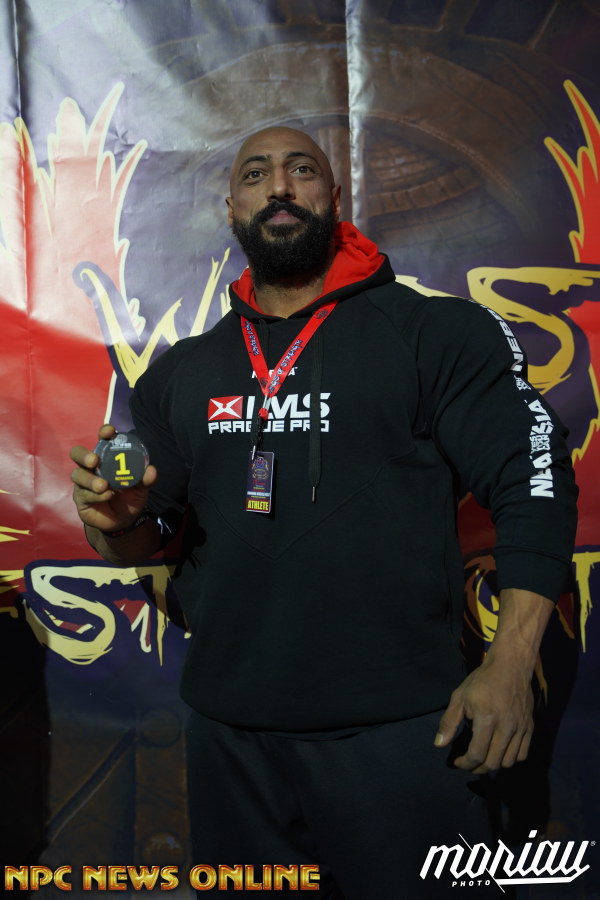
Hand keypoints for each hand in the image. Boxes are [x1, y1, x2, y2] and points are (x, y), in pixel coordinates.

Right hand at [70, 424, 156, 534]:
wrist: (123, 521)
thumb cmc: (130, 498)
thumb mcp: (141, 489)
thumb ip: (146, 479)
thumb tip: (151, 470)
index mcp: (106, 459)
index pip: (101, 441)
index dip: (103, 433)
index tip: (110, 432)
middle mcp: (91, 468)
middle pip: (77, 453)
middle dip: (84, 455)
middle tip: (95, 460)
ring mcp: (83, 483)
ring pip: (78, 475)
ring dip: (90, 479)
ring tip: (104, 485)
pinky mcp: (80, 499)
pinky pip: (83, 494)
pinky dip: (96, 495)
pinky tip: (107, 496)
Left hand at [434, 656, 533, 773]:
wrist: (511, 665)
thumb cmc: (482, 680)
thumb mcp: (460, 696)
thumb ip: (449, 722)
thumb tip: (439, 745)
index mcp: (486, 718)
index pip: (477, 755)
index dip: (465, 764)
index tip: (458, 761)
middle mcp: (506, 726)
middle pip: (493, 763)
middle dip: (477, 768)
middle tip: (469, 763)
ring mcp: (520, 728)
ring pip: (509, 762)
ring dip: (494, 765)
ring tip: (483, 758)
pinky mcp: (530, 727)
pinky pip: (522, 754)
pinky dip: (510, 759)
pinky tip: (500, 751)